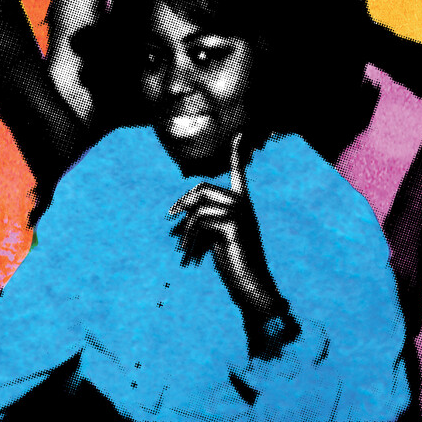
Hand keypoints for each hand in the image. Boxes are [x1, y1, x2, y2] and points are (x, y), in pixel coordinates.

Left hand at [168, 134, 281, 318]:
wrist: (252, 287)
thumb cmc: (234, 264)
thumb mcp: (216, 237)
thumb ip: (203, 220)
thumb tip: (175, 215)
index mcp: (243, 203)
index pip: (239, 172)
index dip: (237, 153)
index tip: (239, 134)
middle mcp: (243, 203)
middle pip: (202, 189)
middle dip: (182, 203)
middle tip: (170, 221)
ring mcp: (239, 213)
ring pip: (197, 207)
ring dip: (184, 230)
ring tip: (182, 251)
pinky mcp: (231, 225)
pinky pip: (199, 222)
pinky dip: (189, 239)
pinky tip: (188, 257)